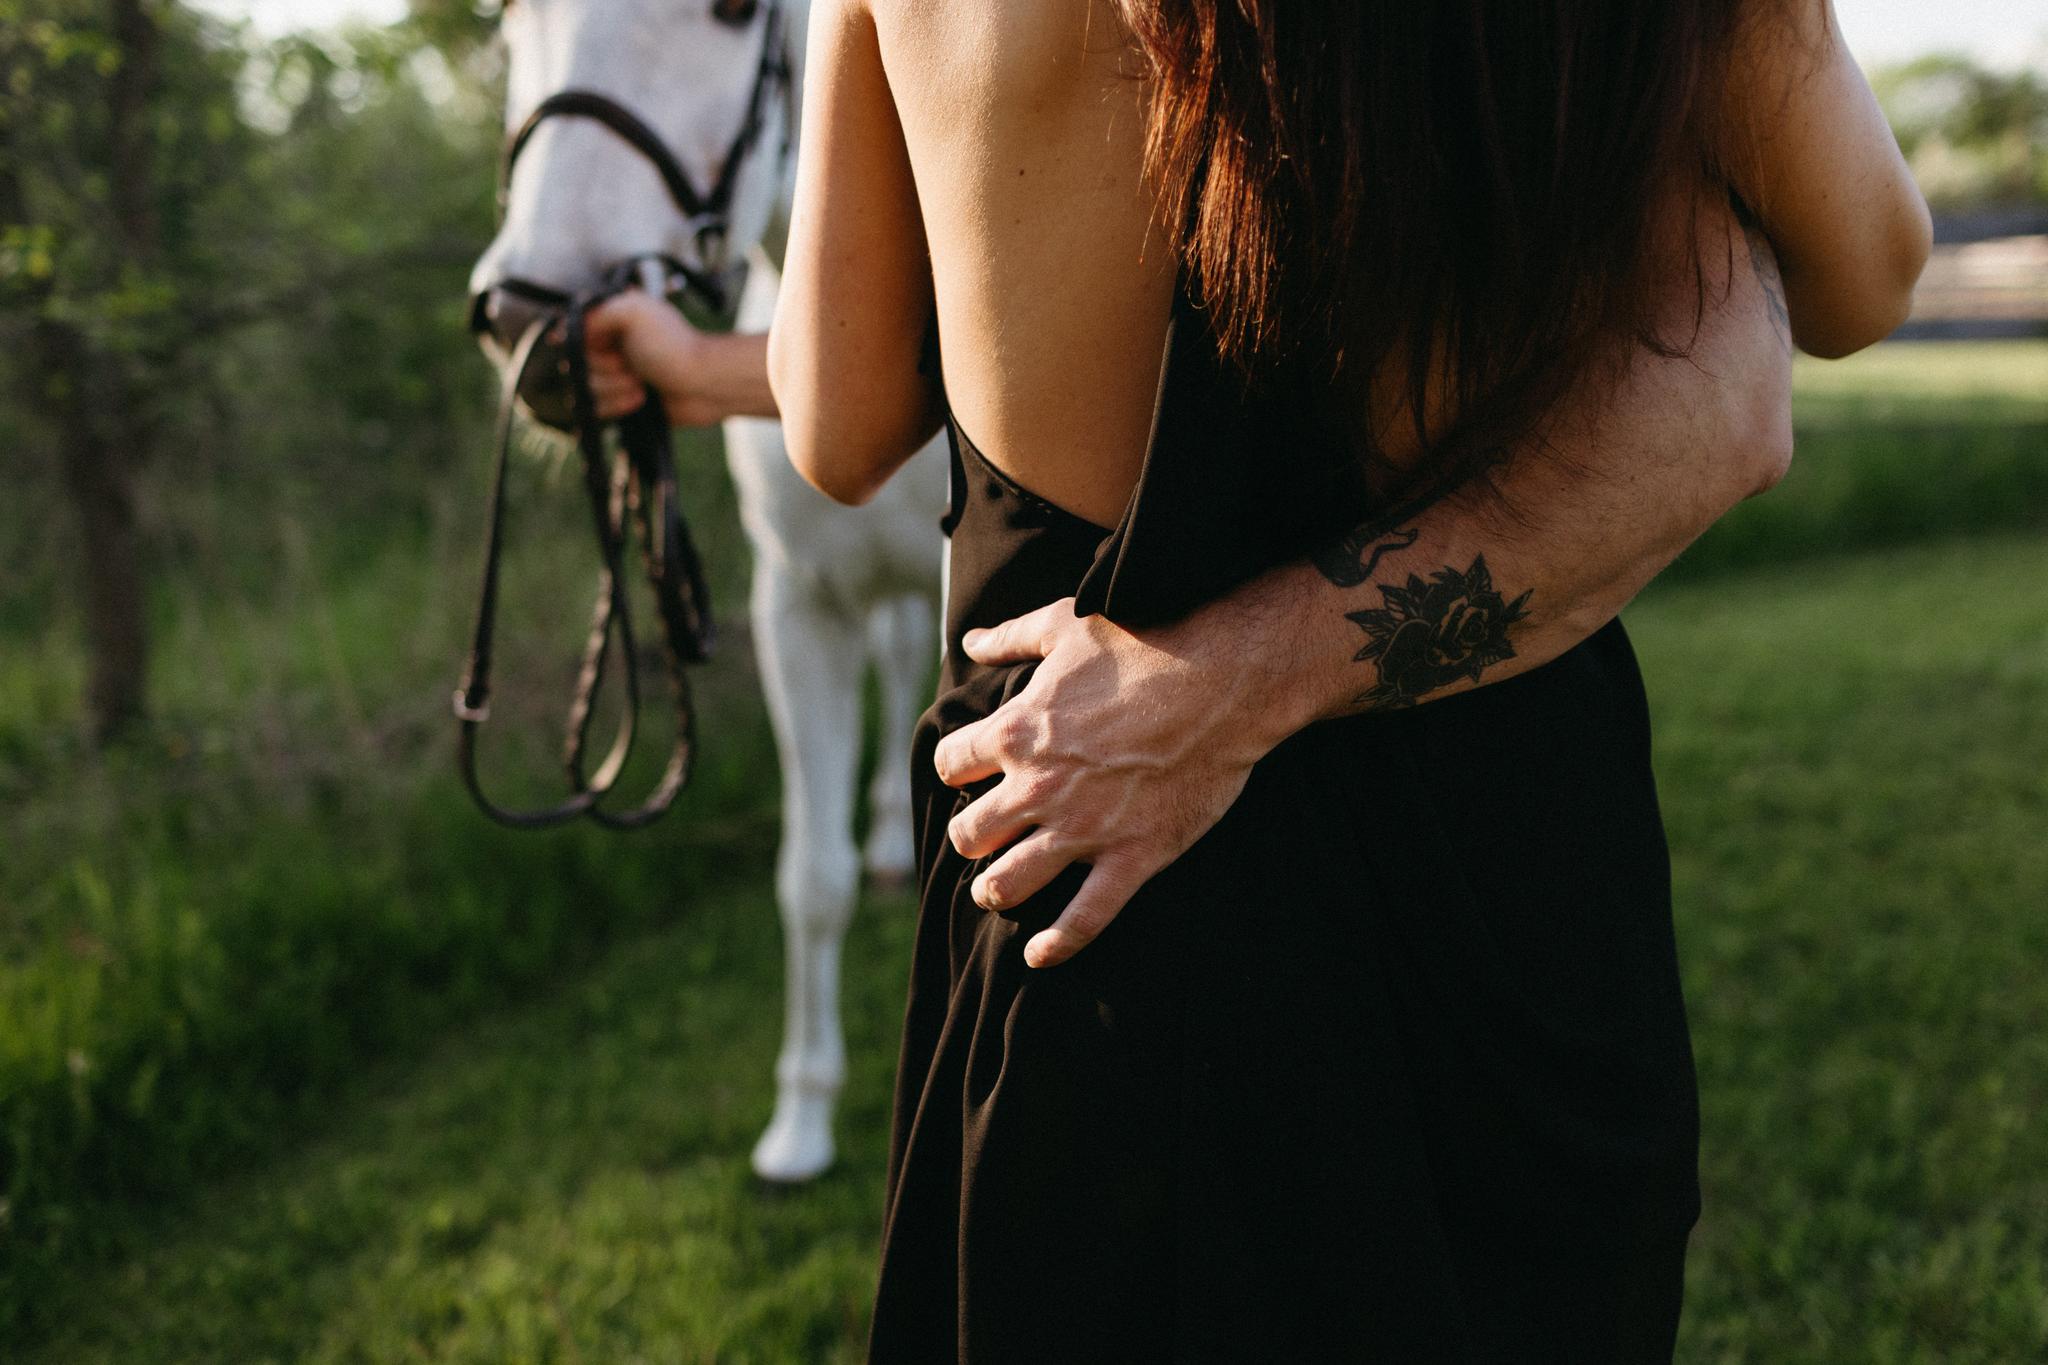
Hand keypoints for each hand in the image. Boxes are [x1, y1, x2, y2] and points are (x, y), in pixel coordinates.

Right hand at [582, 291, 708, 423]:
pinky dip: (616, 406)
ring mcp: (615, 375)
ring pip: (586, 388)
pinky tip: (640, 400)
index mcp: (611, 321)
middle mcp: (610, 346)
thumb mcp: (634, 312)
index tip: (603, 347)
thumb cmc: (673, 345)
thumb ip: (597, 312)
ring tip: (640, 385)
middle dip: (604, 369)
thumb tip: (564, 329)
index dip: (582, 344)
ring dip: (614, 389)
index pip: (572, 333)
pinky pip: (597, 408)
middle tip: (631, 365)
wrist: (704, 384)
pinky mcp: (621, 401)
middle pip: (576, 363)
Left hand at [932, 596, 1295, 968]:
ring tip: (997, 889)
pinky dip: (1057, 944)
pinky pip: (1084, 918)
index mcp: (1016, 732)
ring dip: (995, 889)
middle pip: (970, 833)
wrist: (1224, 677)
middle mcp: (1038, 788)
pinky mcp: (1132, 856)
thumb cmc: (1145, 641)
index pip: (950, 765)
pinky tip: (1038, 957)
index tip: (973, 771)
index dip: (958, 768)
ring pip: (1008, 884)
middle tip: (985, 836)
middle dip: (972, 835)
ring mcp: (1083, 829)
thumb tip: (973, 640)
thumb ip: (1012, 636)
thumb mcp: (1066, 624)